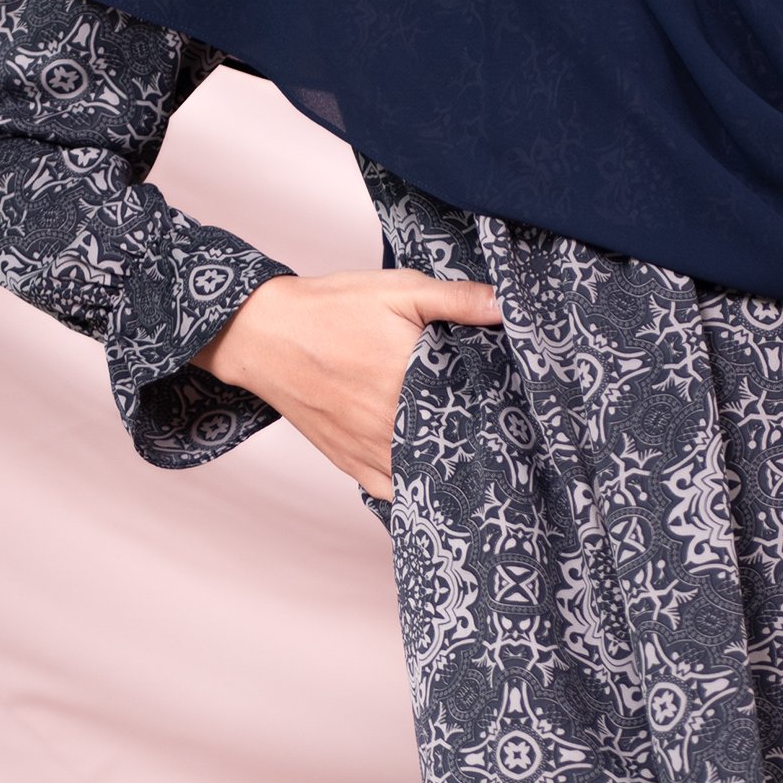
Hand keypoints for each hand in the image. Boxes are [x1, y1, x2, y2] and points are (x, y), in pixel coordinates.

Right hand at [189, 268, 504, 500]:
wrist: (263, 333)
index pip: (479, 409)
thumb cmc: (330, 309)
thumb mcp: (398, 289)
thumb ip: (456, 299)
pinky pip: (395, 494)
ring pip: (429, 477)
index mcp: (412, 381)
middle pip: (457, 447)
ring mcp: (372, 451)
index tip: (518, 406)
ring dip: (452, 467)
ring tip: (477, 455)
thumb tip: (507, 306)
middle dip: (483, 440)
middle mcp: (393, 426)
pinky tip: (433, 476)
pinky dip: (416, 488)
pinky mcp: (352, 464)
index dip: (502, 409)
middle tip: (506, 431)